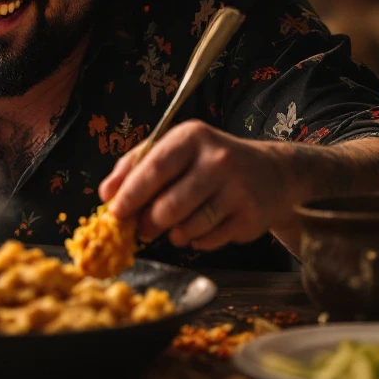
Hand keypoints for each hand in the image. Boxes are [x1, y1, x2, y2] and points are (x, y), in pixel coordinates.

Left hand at [98, 120, 293, 250]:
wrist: (272, 172)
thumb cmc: (209, 160)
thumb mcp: (176, 148)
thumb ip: (137, 165)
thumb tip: (107, 194)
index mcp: (192, 137)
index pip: (155, 168)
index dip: (131, 194)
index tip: (115, 212)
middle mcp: (218, 160)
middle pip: (169, 205)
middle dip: (148, 222)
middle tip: (141, 229)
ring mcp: (238, 190)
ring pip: (187, 227)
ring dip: (172, 234)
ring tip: (173, 227)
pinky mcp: (250, 217)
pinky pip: (207, 240)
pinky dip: (195, 240)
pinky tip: (198, 229)